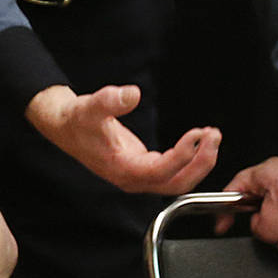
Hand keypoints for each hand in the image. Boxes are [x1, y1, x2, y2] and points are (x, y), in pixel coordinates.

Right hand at [24, 84, 219, 193]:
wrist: (65, 125)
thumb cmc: (76, 121)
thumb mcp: (89, 107)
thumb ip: (109, 101)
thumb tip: (130, 94)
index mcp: (122, 170)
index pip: (160, 172)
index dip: (182, 157)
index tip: (195, 136)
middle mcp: (133, 178)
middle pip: (176, 184)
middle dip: (200, 163)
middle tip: (213, 137)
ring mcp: (140, 176)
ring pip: (178, 180)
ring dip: (199, 161)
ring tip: (212, 136)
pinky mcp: (144, 167)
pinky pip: (174, 171)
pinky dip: (190, 158)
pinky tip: (199, 139)